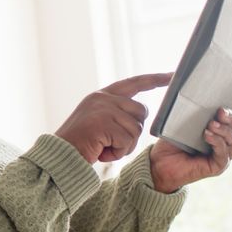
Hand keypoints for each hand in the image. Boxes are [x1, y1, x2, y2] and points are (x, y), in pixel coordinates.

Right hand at [55, 73, 172, 163]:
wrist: (59, 156)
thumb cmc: (78, 144)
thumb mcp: (96, 121)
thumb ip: (115, 113)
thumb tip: (140, 113)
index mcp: (101, 95)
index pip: (134, 83)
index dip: (155, 79)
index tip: (172, 75)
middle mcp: (103, 98)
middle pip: (141, 112)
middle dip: (133, 131)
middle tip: (112, 142)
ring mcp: (103, 109)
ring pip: (136, 129)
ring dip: (124, 146)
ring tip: (103, 147)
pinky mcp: (104, 124)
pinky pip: (127, 141)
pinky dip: (117, 153)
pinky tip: (101, 152)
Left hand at [149, 108, 231, 192]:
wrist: (160, 162)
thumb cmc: (172, 143)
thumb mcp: (184, 125)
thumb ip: (196, 116)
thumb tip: (201, 102)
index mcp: (218, 133)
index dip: (230, 114)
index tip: (221, 107)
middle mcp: (223, 145)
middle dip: (231, 120)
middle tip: (220, 113)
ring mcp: (221, 157)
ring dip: (224, 131)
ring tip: (211, 124)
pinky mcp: (217, 167)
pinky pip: (224, 155)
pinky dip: (218, 143)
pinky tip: (207, 135)